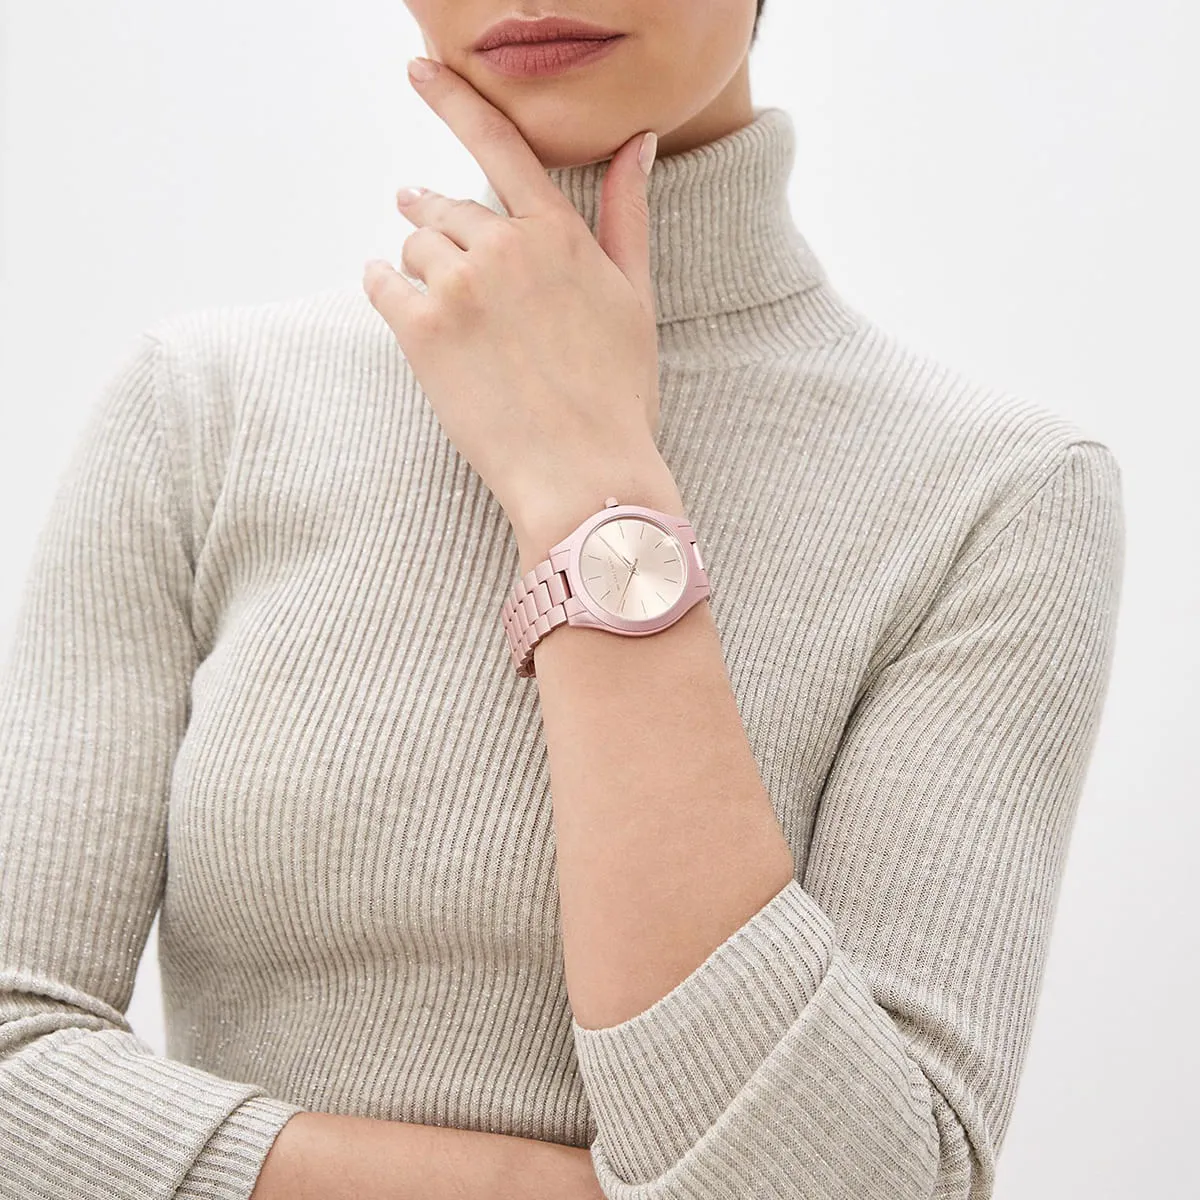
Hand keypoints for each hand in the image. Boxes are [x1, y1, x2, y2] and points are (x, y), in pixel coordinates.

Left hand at [362, 55, 665, 540]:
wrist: (583, 472)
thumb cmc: (617, 393)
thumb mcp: (633, 296)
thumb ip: (627, 213)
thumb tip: (638, 142)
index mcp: (557, 234)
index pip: (500, 145)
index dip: (453, 100)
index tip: (417, 70)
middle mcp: (504, 247)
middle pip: (446, 208)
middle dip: (435, 219)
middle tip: (426, 228)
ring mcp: (460, 288)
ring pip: (414, 247)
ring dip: (418, 264)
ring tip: (440, 300)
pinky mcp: (422, 333)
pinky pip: (381, 285)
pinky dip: (382, 287)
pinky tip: (392, 296)